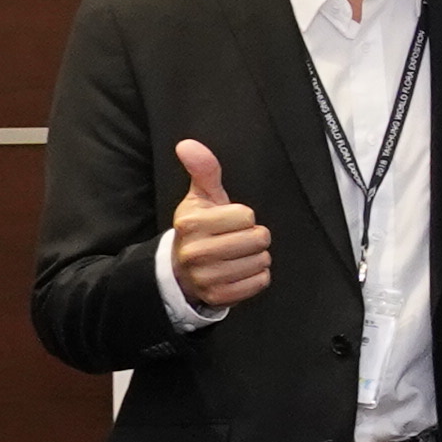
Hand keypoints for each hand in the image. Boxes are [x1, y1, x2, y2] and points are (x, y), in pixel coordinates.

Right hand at [163, 137, 273, 312]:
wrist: (180, 270)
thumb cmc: (199, 229)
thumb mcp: (200, 198)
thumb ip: (202, 169)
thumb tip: (187, 144)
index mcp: (191, 224)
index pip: (247, 215)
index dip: (244, 217)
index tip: (229, 222)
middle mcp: (195, 252)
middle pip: (258, 239)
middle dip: (255, 237)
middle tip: (237, 239)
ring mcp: (206, 277)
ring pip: (261, 261)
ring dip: (256, 257)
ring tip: (237, 255)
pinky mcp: (218, 296)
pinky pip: (260, 282)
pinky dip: (257, 276)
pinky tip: (240, 271)